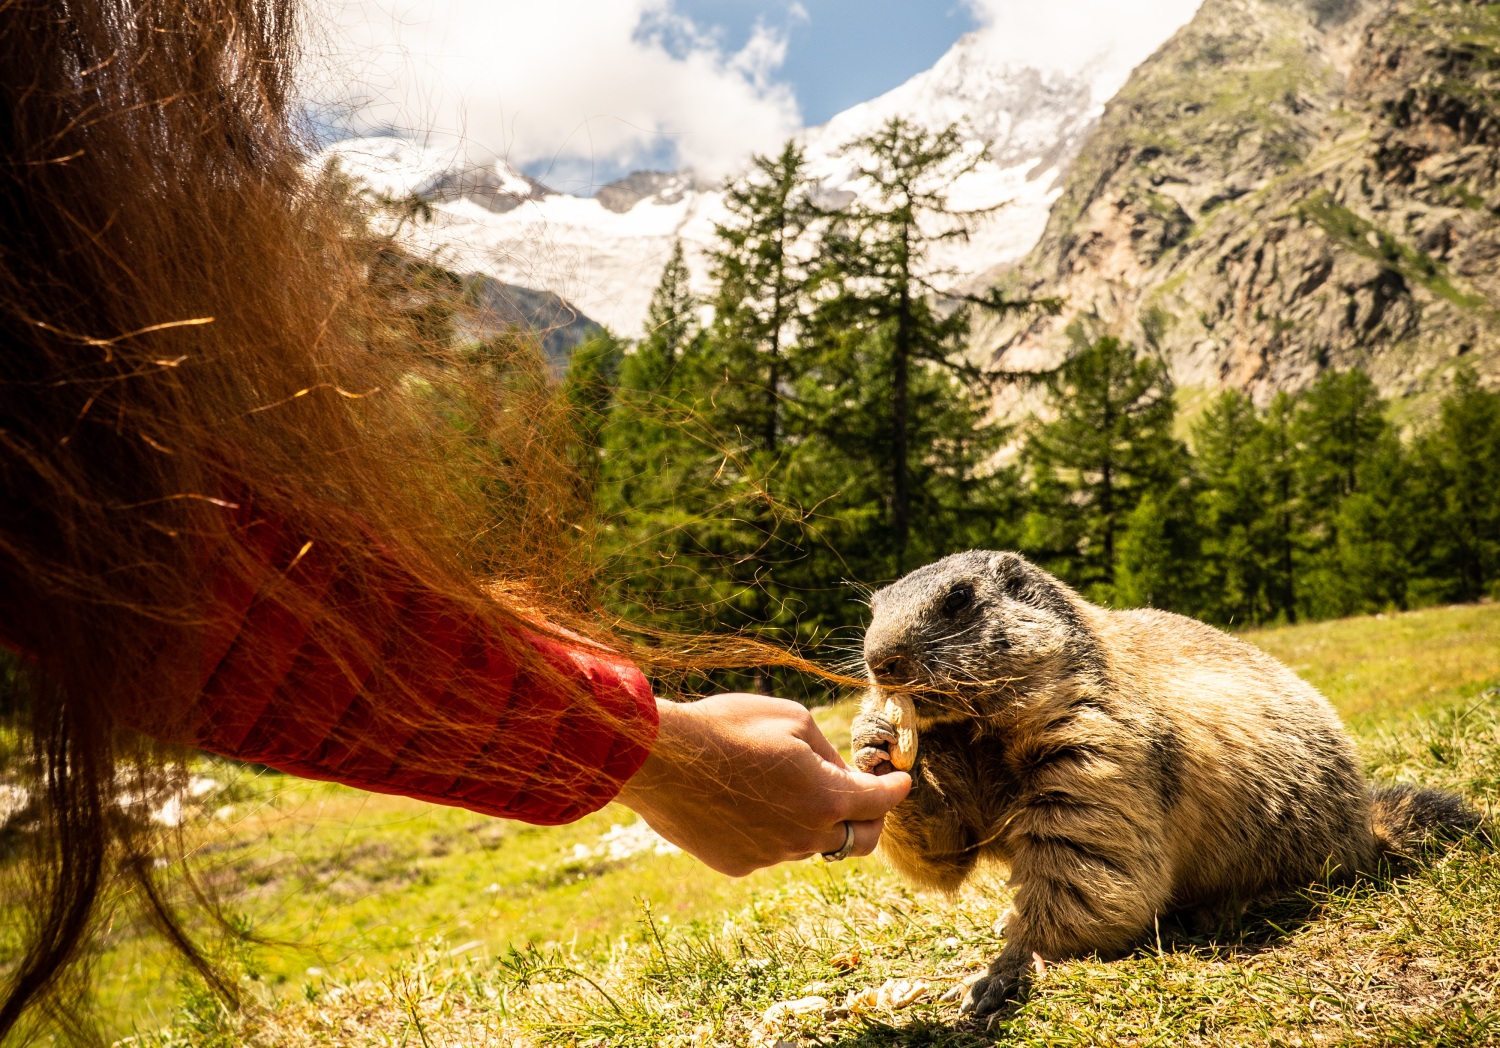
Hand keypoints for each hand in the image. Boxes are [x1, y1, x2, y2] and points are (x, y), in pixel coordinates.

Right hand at [616, 694, 911, 876]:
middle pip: (858, 839)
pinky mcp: (739, 864)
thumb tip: (842, 772)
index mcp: (828, 798)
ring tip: (784, 785)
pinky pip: (770, 849)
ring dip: (813, 820)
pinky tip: (745, 802)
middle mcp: (806, 836)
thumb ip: (827, 751)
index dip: (895, 788)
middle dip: (869, 818)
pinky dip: (772, 830)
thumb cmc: (727, 728)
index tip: (899, 781)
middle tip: (862, 796)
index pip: (880, 801)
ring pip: (810, 842)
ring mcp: (772, 856)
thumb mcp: (791, 718)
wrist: (661, 760)